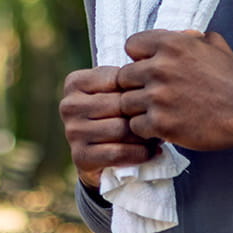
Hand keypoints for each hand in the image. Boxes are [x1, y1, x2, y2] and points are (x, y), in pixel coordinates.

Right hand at [59, 65, 159, 189]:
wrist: (98, 157)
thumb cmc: (113, 116)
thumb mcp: (116, 92)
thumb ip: (127, 79)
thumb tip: (154, 74)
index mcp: (75, 82)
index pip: (119, 78)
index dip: (141, 89)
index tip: (155, 96)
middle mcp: (69, 105)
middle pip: (120, 104)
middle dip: (145, 113)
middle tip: (163, 119)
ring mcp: (72, 132)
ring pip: (121, 129)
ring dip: (145, 136)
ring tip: (158, 135)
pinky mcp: (80, 156)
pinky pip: (118, 152)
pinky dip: (140, 153)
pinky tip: (151, 152)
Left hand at [116, 29, 232, 149]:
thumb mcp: (214, 44)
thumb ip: (189, 37)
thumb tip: (179, 34)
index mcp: (171, 43)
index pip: (131, 46)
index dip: (139, 59)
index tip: (150, 69)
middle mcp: (160, 67)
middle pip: (123, 77)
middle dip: (136, 86)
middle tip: (152, 95)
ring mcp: (158, 96)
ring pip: (126, 103)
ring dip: (139, 109)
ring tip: (158, 113)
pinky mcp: (161, 123)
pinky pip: (135, 125)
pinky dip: (146, 129)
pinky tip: (162, 127)